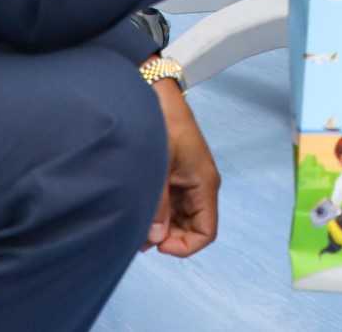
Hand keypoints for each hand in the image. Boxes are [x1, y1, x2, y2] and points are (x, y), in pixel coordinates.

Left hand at [144, 75, 220, 257]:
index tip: (156, 244)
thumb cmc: (163, 124)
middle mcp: (199, 185)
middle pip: (191, 228)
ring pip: (179, 219)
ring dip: (160, 226)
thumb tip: (155, 239)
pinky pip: (171, 205)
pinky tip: (138, 205)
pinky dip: (157, 212)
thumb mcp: (159, 167)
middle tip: (139, 233)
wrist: (155, 94)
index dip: (183, 246)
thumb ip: (158, 204)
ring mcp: (187, 180)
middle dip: (168, 237)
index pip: (205, 232)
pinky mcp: (175, 174)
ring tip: (136, 219)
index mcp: (204, 183)